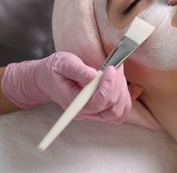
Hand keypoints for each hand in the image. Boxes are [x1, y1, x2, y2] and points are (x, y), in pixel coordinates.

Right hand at [1, 52, 130, 122]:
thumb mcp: (62, 64)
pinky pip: (121, 110)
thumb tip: (92, 75)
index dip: (107, 87)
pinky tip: (122, 82)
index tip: (110, 68)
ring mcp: (95, 113)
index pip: (96, 104)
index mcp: (73, 103)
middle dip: (117, 84)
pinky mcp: (102, 109)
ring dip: (123, 91)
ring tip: (117, 72)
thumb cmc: (56, 70)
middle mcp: (86, 112)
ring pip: (119, 111)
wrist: (50, 78)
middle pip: (111, 107)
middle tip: (115, 66)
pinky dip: (126, 97)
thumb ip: (76, 70)